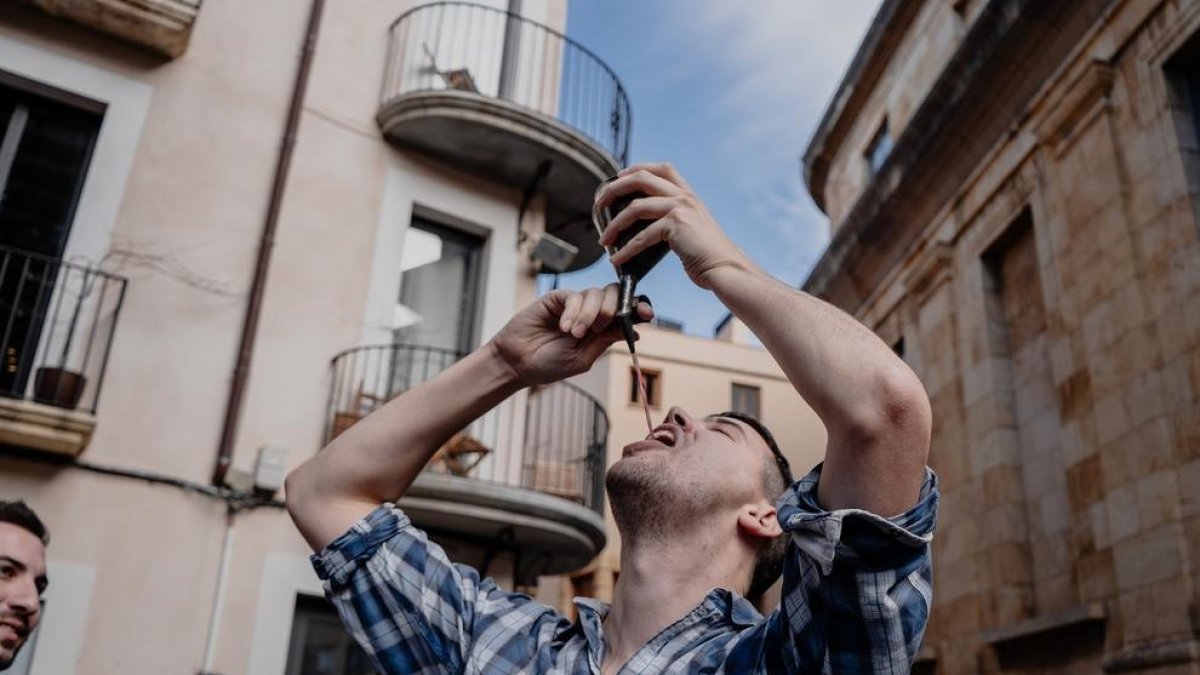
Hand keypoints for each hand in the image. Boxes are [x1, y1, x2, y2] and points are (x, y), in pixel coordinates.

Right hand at [489, 285, 653, 386]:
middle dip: (613, 308)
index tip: (648, 314)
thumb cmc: (549, 364)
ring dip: (590, 314)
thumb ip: (607, 341)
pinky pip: (574, 296)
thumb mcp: (584, 358)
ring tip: (574, 334)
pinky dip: (574, 312)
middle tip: (598, 327)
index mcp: (601, 329)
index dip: (638, 308)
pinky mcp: (556, 299)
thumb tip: (637, 332)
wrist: (518, 363)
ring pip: (596, 294)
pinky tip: (565, 327)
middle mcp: (590, 313)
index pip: (625, 311)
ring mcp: (573, 304)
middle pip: (614, 295)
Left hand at [595, 163, 754, 288]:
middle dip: (614, 188)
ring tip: (603, 239)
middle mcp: (684, 196)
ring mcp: (680, 208)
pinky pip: (641, 236)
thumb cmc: (708, 255)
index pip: (661, 168)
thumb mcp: (693, 228)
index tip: (619, 176)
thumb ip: (675, 218)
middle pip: (641, 178)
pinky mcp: (675, 225)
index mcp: (688, 194)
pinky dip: (625, 249)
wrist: (726, 268)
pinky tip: (617, 259)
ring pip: (635, 207)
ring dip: (614, 224)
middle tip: (598, 203)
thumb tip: (650, 224)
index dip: (637, 168)